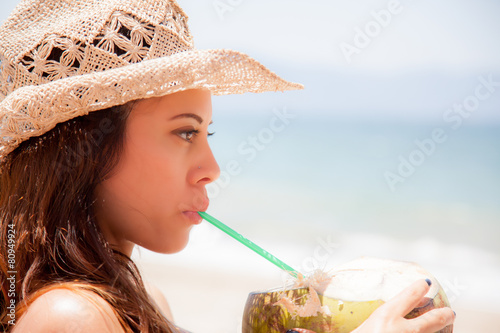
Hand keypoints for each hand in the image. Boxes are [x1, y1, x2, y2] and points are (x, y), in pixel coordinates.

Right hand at [286, 279, 453, 332]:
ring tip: (448, 327)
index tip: (425, 284)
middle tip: (448, 310)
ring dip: (444, 330)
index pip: (407, 297)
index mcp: (385, 319)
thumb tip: (291, 332)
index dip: (418, 288)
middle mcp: (404, 330)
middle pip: (432, 318)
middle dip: (442, 313)